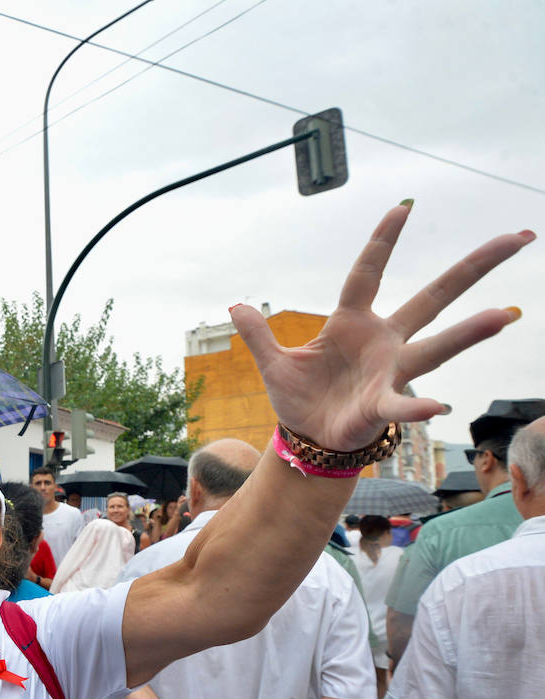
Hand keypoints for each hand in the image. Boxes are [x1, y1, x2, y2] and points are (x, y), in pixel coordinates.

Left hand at [232, 204, 531, 450]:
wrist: (308, 438)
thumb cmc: (300, 397)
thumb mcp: (273, 363)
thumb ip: (258, 334)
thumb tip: (235, 307)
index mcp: (352, 322)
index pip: (368, 273)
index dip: (383, 242)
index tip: (404, 206)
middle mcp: (383, 341)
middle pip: (434, 296)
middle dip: (475, 268)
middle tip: (519, 237)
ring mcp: (389, 372)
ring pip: (437, 346)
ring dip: (470, 332)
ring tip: (506, 315)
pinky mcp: (382, 406)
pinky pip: (401, 406)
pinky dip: (415, 408)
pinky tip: (437, 407)